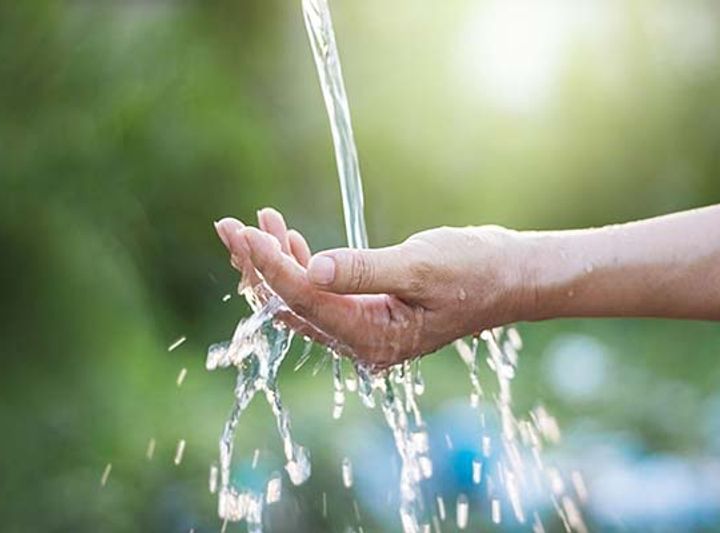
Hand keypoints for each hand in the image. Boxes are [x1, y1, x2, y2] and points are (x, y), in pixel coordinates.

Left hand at [215, 208, 526, 367]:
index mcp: (375, 338)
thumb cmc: (476, 269)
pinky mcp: (364, 312)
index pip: (306, 301)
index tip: (243, 232)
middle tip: (229, 226)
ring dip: (275, 262)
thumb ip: (364, 270)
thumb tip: (310, 269)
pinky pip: (318, 293)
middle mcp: (361, 342)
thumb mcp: (422, 265)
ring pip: (299, 300)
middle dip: (258, 266)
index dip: (271, 266)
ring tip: (256, 221)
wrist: (510, 276)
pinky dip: (299, 264)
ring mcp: (362, 329)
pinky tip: (287, 236)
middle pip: (291, 307)